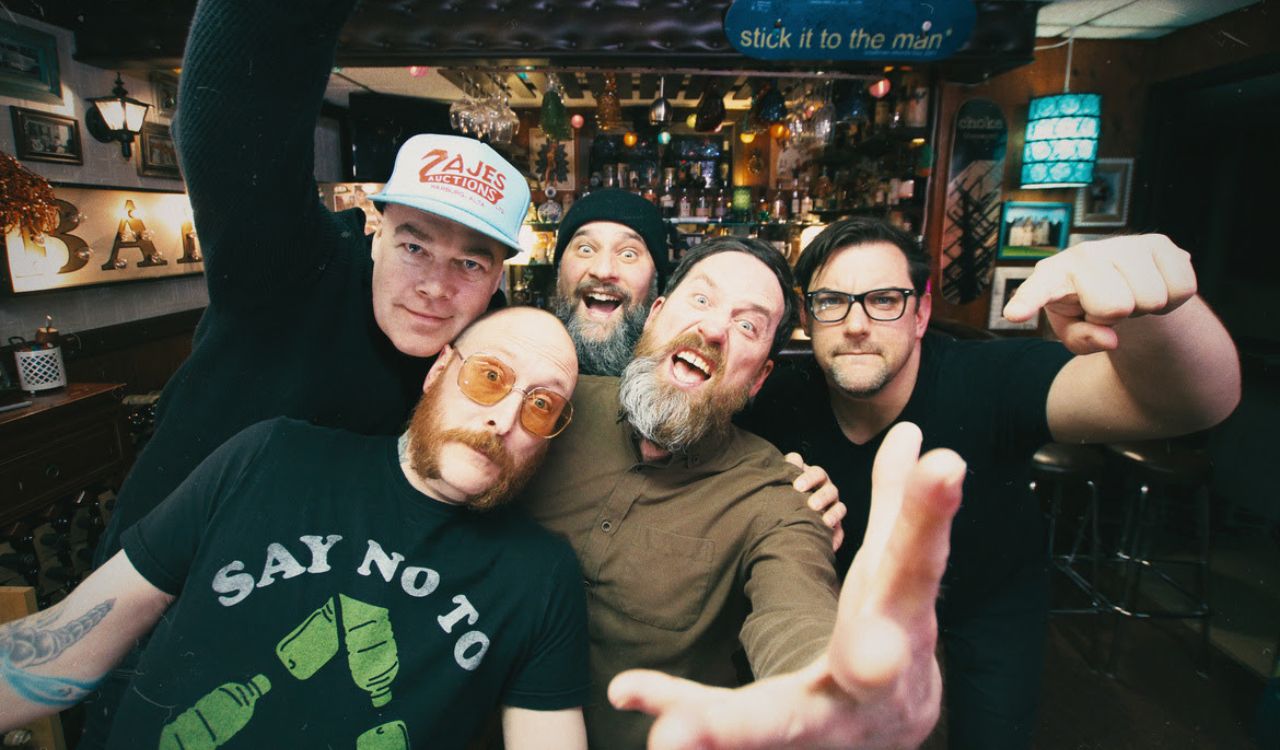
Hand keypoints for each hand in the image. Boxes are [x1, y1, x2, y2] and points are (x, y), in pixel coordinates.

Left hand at [609, 423, 964, 749]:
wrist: (894, 727)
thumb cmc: (894, 633)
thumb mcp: (898, 573)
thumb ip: (899, 506)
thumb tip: (911, 431)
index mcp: (904, 619)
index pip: (918, 557)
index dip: (930, 513)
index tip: (946, 464)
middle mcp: (874, 679)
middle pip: (870, 666)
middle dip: (870, 660)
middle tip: (867, 657)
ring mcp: (830, 722)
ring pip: (780, 724)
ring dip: (727, 725)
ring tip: (674, 728)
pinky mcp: (787, 742)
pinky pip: (731, 731)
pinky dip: (686, 718)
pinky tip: (633, 699)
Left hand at [784, 452, 845, 551]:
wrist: (787, 515)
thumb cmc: (787, 492)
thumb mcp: (786, 481)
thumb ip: (789, 469)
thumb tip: (793, 459)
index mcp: (815, 478)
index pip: (816, 473)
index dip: (809, 478)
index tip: (797, 487)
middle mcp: (826, 491)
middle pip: (830, 490)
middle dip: (822, 497)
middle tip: (811, 505)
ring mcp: (833, 507)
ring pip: (840, 508)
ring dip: (833, 514)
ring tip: (825, 522)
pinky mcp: (836, 525)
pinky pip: (840, 531)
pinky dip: (837, 536)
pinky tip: (831, 544)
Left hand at [1002, 234, 1196, 353]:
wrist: (1123, 284)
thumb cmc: (1087, 309)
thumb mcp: (1076, 332)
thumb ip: (1082, 340)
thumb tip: (1109, 339)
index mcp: (1052, 277)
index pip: (1040, 289)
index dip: (1029, 301)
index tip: (1014, 315)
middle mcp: (1083, 254)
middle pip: (1115, 306)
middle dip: (1116, 317)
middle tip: (1109, 308)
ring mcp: (1121, 244)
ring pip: (1152, 298)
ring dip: (1145, 307)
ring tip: (1129, 296)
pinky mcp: (1158, 243)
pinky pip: (1182, 287)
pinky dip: (1173, 298)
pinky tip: (1153, 286)